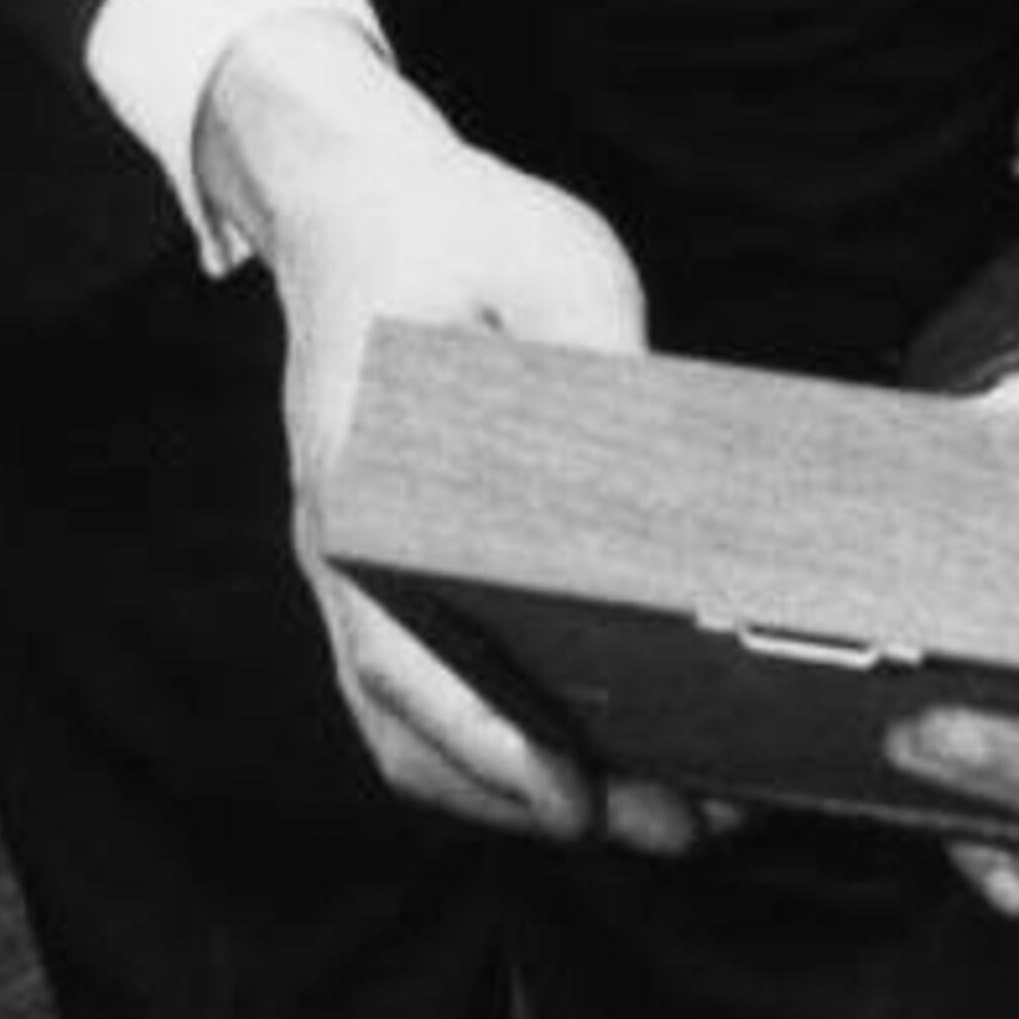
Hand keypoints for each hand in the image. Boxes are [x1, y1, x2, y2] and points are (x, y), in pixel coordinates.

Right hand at [197, 11, 700, 855]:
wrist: (357, 194)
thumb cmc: (452, 227)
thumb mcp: (552, 271)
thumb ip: (602, 369)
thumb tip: (675, 479)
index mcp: (366, 483)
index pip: (405, 657)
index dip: (491, 745)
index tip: (576, 801)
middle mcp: (342, 547)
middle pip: (416, 726)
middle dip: (538, 798)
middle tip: (676, 824)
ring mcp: (354, 564)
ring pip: (415, 722)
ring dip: (522, 782)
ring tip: (661, 806)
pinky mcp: (386, 560)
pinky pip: (425, 680)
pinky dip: (497, 739)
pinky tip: (594, 745)